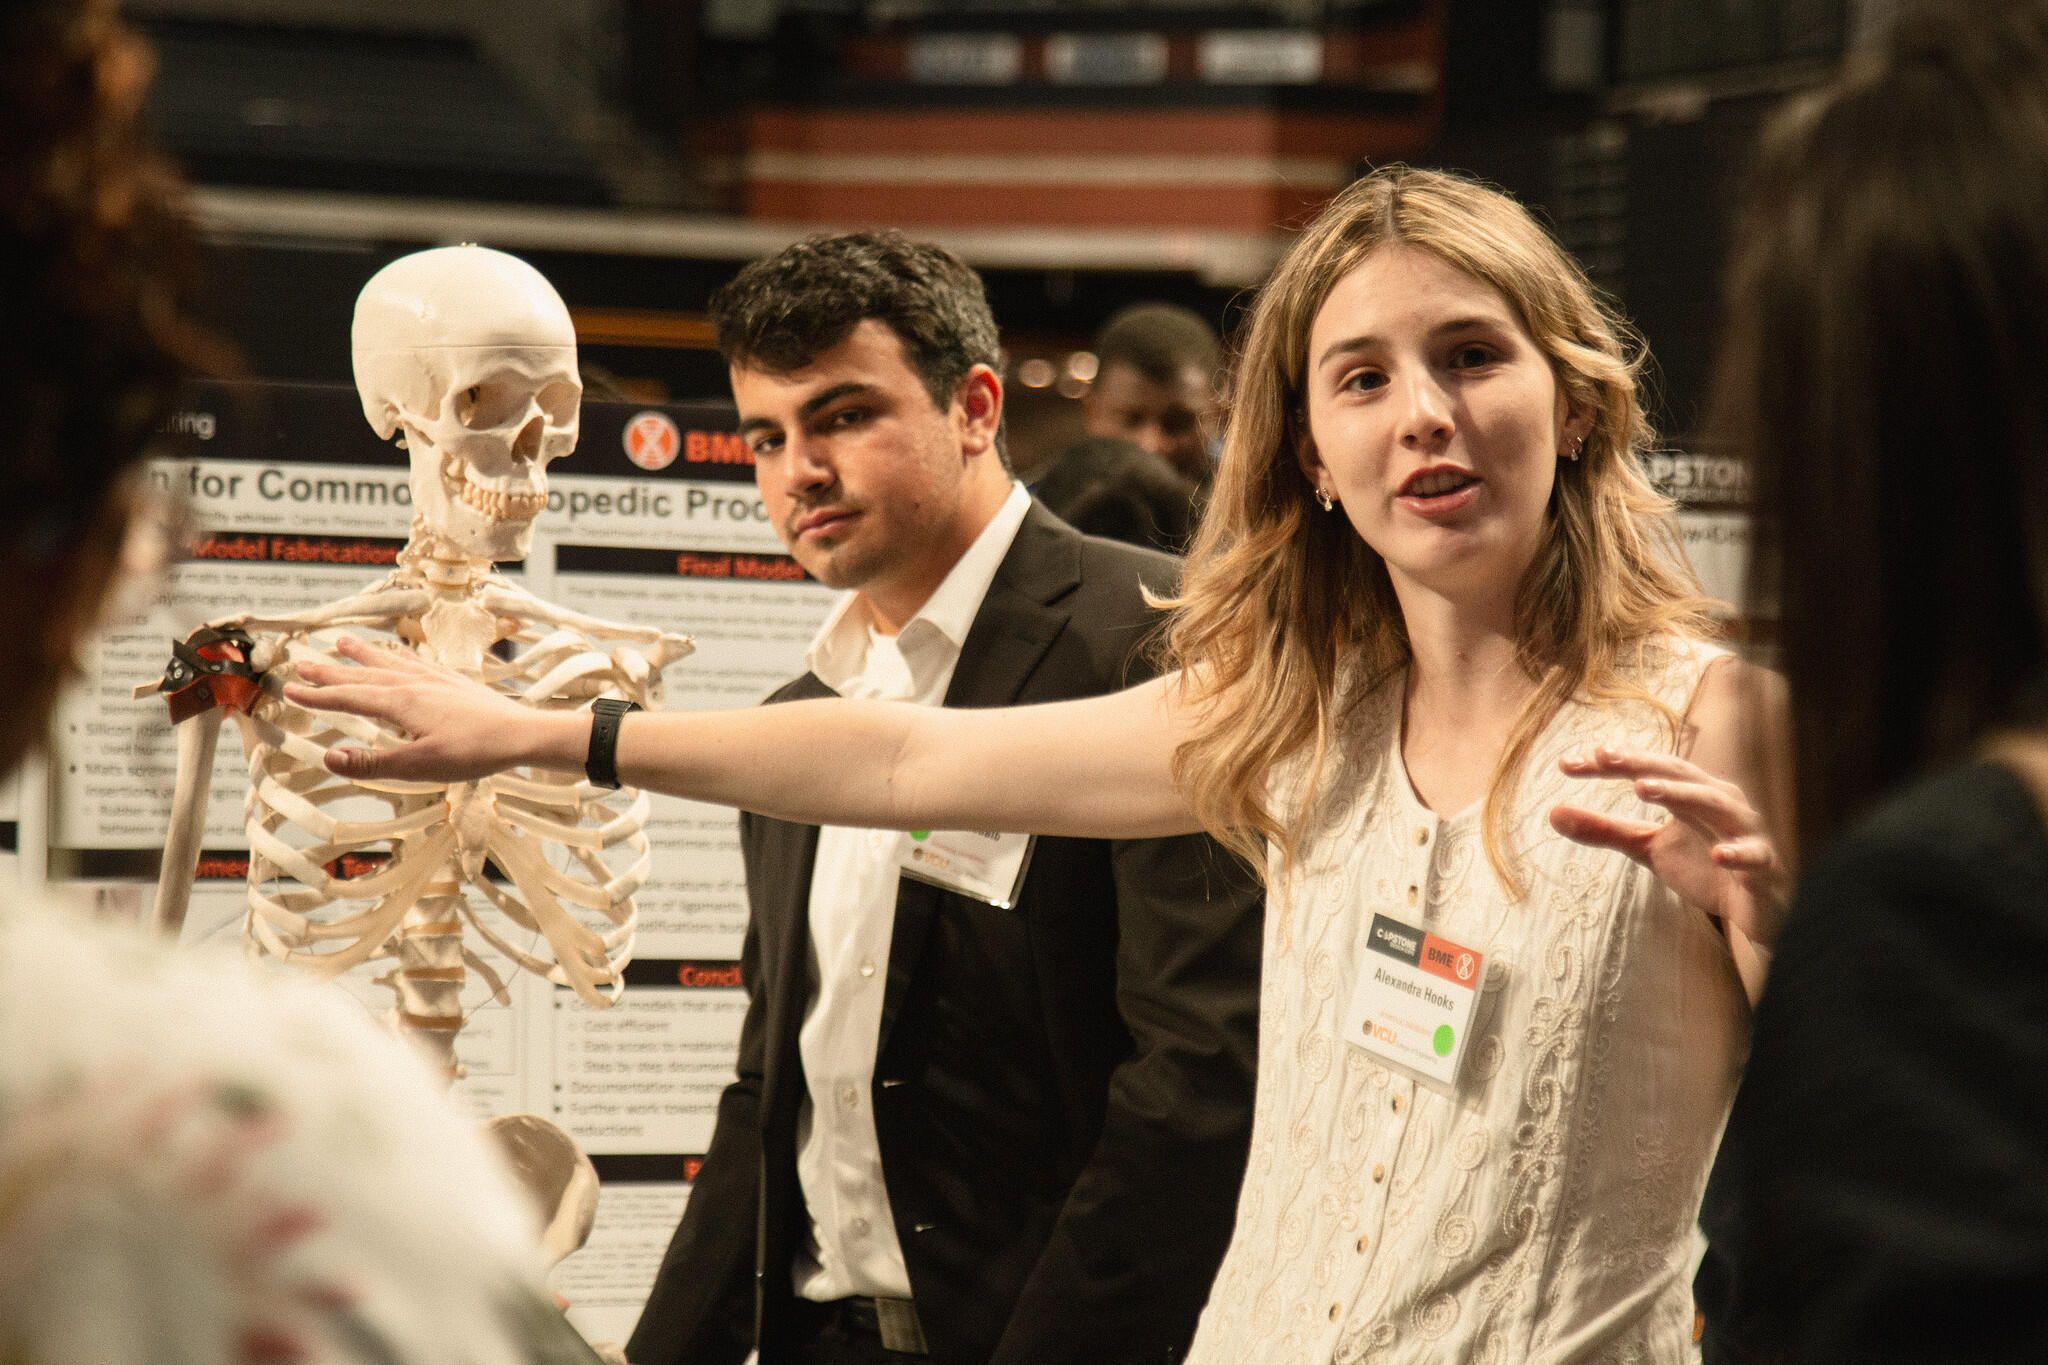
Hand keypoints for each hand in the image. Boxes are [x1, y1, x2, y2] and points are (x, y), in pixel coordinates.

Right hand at [283, 635, 570, 782]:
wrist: (522, 734)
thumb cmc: (475, 752)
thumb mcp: (420, 765)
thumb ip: (373, 763)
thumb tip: (328, 758)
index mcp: (402, 703)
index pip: (350, 697)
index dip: (319, 695)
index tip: (289, 689)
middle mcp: (415, 684)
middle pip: (365, 674)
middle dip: (332, 670)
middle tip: (302, 663)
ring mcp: (436, 679)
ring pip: (390, 662)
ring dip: (364, 653)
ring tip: (342, 642)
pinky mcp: (454, 682)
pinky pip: (417, 662)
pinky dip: (400, 656)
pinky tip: (400, 654)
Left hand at [1550, 745, 1786, 946]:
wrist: (1753, 908)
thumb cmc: (1703, 867)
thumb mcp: (1646, 849)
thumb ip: (1604, 831)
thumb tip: (1552, 813)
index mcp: (1690, 792)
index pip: (1647, 769)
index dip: (1610, 763)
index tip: (1566, 762)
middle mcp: (1718, 801)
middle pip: (1679, 774)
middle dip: (1641, 763)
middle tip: (1602, 755)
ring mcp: (1742, 830)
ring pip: (1714, 803)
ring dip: (1680, 793)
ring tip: (1642, 787)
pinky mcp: (1762, 864)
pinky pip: (1752, 855)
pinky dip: (1737, 853)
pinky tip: (1719, 854)